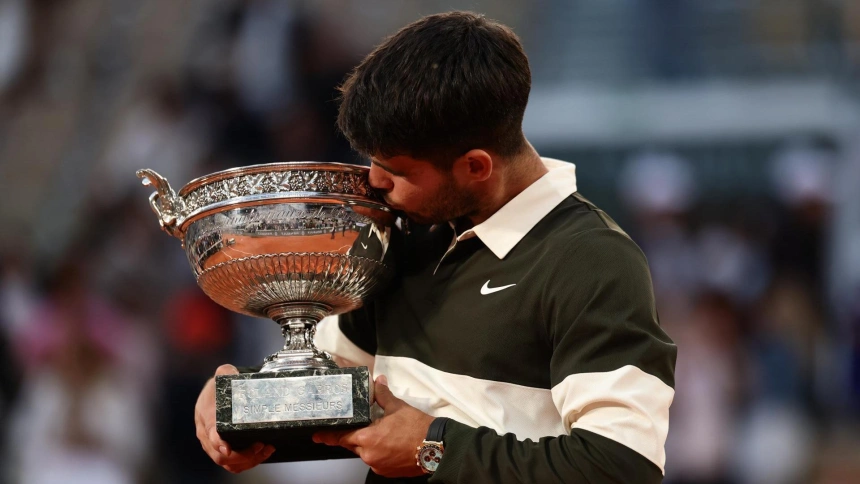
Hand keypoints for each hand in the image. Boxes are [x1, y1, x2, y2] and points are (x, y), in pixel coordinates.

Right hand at [194, 364, 275, 472]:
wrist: (214, 393)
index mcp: (206, 416)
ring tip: (266, 449)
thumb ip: (226, 372)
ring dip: (248, 461)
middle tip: (261, 445)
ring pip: (227, 463)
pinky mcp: (220, 450)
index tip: (227, 447)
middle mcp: (206, 434)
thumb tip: (232, 373)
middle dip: (242, 455)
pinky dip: (247, 463)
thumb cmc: (218, 387)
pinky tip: (261, 454)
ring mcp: (212, 445)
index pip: (210, 433)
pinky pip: (232, 464)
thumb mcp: (221, 376)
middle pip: (220, 454)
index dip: (218, 442)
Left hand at [313, 375, 434, 477]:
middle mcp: (369, 455)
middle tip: (361, 427)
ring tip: (383, 434)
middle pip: (353, 444)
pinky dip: (379, 452)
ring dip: (369, 444)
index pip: (341, 437)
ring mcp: (378, 465)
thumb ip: (383, 395)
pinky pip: (376, 461)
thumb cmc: (417, 428)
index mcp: (368, 438)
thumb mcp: (398, 407)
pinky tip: (390, 444)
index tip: (318, 435)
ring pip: (365, 453)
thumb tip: (378, 381)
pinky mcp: (388, 472)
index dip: (329, 435)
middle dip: (354, 436)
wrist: (436, 447)